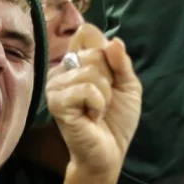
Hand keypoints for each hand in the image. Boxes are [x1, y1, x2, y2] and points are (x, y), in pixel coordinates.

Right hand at [48, 25, 141, 183]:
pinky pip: (86, 90)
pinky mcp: (56, 102)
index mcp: (77, 60)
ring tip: (97, 110)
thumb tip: (114, 41)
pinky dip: (98, 104)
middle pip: (95, 52)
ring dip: (105, 95)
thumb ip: (122, 62)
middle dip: (111, 79)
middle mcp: (62, 68)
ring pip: (92, 71)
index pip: (87, 32)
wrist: (110, 152)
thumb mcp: (128, 86)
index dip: (107, 52)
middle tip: (104, 100)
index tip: (110, 76)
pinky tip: (92, 117)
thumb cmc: (116, 119)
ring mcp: (55, 85)